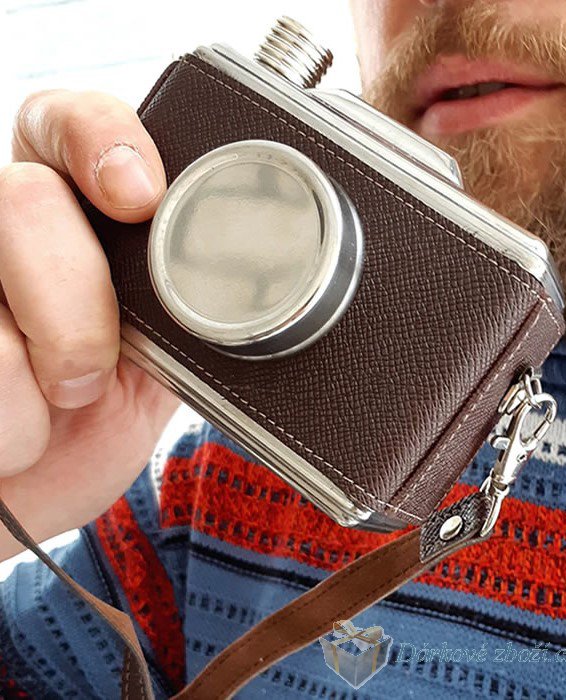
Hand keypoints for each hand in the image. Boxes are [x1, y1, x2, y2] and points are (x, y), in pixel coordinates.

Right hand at [0, 90, 179, 560]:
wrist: (36, 487)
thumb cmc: (96, 415)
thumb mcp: (157, 350)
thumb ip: (178, 297)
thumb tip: (258, 269)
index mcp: (68, 217)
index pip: (65, 125)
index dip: (100, 139)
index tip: (140, 195)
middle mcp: (5, 231)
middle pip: (25, 199)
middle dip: (79, 299)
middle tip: (93, 368)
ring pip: (1, 305)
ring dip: (46, 377)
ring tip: (56, 402)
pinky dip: (15, 421)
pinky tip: (18, 427)